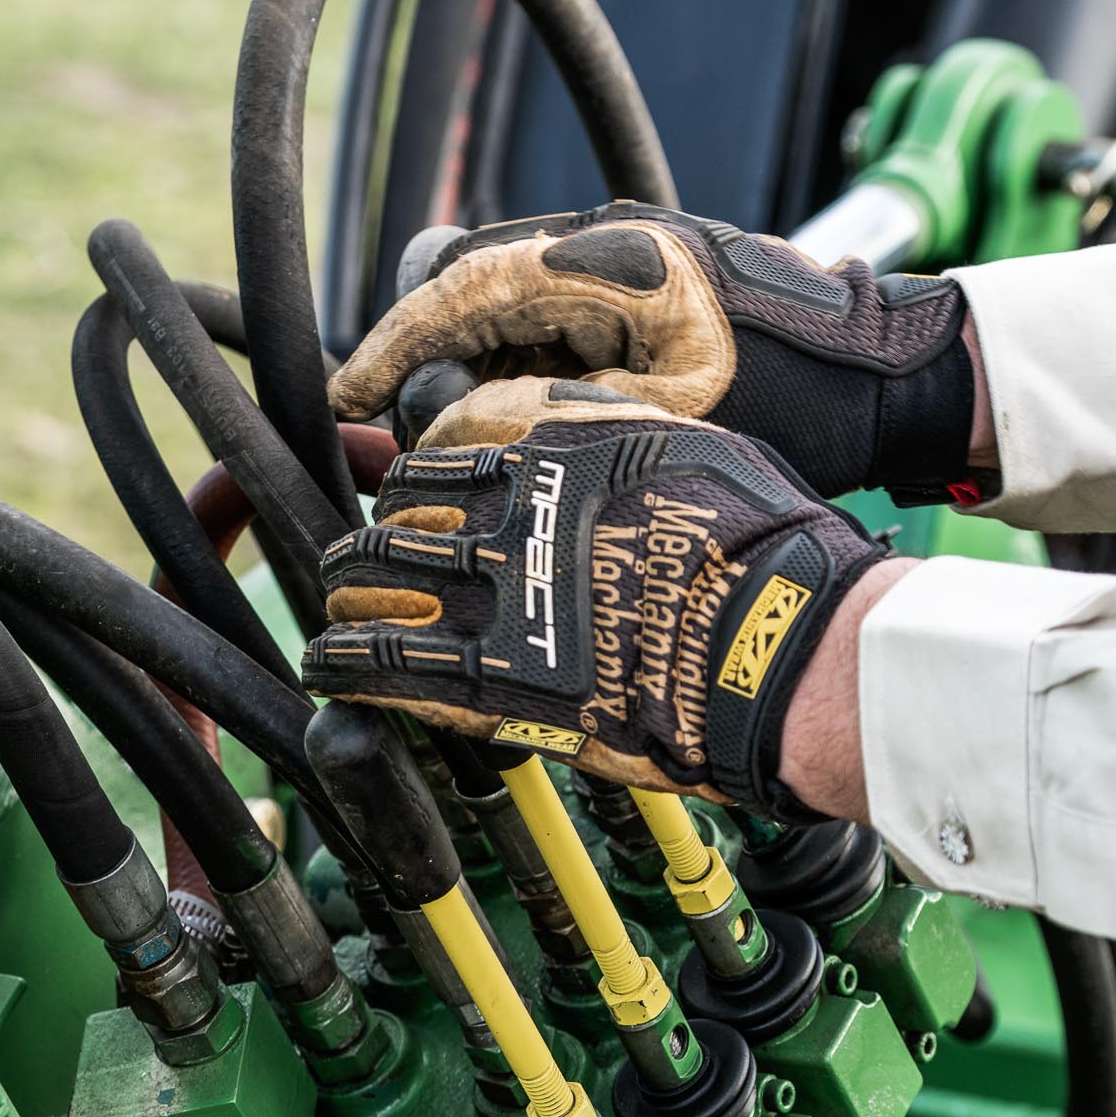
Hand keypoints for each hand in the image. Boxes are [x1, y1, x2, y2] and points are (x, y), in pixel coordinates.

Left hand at [302, 379, 891, 820]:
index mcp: (551, 457)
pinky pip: (385, 670)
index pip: (438, 456)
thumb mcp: (699, 449)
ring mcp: (494, 603)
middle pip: (393, 522)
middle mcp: (508, 521)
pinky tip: (330, 673)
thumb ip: (623, 438)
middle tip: (356, 564)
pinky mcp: (492, 685)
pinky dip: (345, 669)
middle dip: (365, 545)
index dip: (407, 486)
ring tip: (334, 619)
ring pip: (373, 592)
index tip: (401, 503)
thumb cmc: (764, 550)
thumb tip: (583, 430)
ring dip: (347, 604)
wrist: (785, 647)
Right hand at [331, 202, 985, 502]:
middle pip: (472, 289)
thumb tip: (443, 437)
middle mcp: (612, 246)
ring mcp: (627, 262)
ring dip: (475, 373)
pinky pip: (550, 323)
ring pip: (506, 309)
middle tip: (404, 436)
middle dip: (429, 360)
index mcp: (615, 263)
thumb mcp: (658, 425)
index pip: (465, 285)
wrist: (889, 381)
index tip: (346, 393)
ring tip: (466, 448)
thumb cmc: (798, 405)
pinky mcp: (641, 291)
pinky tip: (523, 432)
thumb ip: (541, 418)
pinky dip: (521, 372)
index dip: (393, 343)